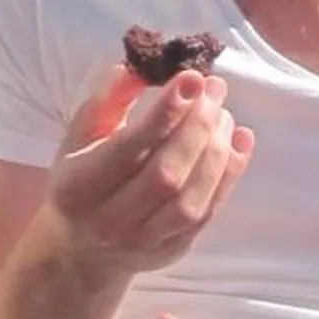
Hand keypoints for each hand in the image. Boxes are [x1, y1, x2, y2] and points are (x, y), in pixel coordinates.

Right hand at [40, 67, 252, 281]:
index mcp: (78, 187)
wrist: (83, 249)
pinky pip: (208, 213)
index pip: (127, 149)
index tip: (192, 79)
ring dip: (216, 151)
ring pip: (190, 200)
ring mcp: (144, 241)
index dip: (164, 113)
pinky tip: (239, 141)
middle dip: (197, 127)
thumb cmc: (82, 179)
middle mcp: (109, 221)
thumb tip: (143, 68)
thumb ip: (108, 99)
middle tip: (215, 89)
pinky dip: (230, 174)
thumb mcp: (81, 135)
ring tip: (225, 114)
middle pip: (165, 175)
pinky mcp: (173, 250)